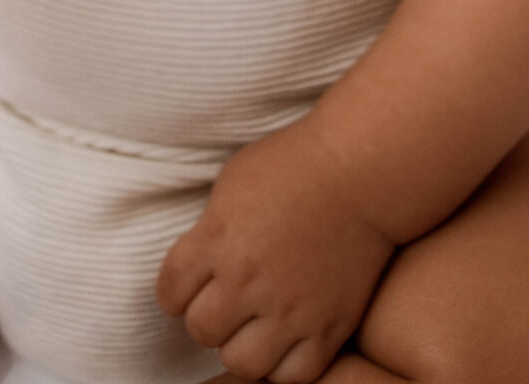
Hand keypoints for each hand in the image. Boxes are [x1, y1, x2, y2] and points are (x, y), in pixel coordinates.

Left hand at [157, 118, 395, 382]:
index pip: (169, 294)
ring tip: (254, 324)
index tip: (191, 284)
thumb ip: (209, 232)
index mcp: (217, 240)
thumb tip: (197, 269)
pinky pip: (293, 377)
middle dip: (209, 315)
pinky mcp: (329, 327)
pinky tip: (285, 340)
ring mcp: (291, 309)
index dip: (177, 290)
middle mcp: (249, 280)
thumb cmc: (293, 165)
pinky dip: (284, 365)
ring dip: (242, 345)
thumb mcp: (232, 185)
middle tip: (226, 300)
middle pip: (202, 330)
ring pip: (242, 363)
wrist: (359, 171)